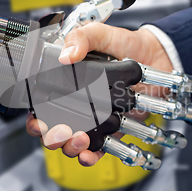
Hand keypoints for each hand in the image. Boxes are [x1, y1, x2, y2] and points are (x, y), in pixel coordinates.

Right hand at [26, 22, 172, 165]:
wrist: (156, 56)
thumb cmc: (125, 44)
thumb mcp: (100, 34)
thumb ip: (82, 38)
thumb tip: (66, 56)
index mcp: (65, 84)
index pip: (41, 106)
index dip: (35, 118)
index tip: (38, 121)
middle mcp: (76, 105)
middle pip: (52, 130)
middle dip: (51, 138)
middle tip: (60, 132)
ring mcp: (93, 119)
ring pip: (71, 143)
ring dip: (70, 147)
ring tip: (80, 139)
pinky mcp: (111, 130)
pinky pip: (97, 149)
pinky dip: (90, 157)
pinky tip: (89, 155)